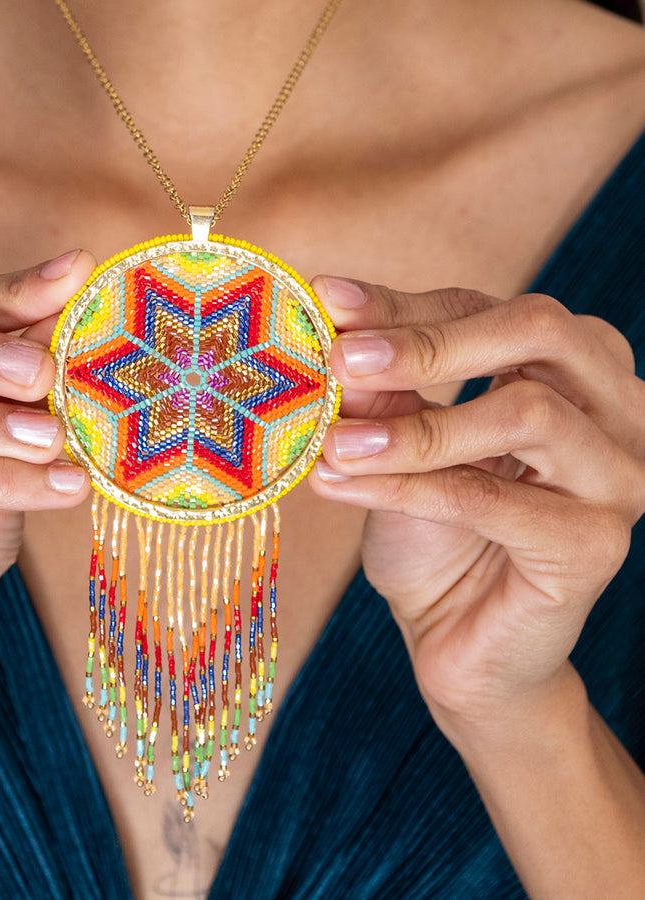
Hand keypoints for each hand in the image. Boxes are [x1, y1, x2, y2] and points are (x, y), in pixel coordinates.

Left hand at [309, 278, 644, 736]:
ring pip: (525, 414)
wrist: (456, 639)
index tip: (328, 299)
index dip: (404, 305)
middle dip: (428, 342)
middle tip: (342, 359)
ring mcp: (618, 476)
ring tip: (332, 442)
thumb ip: (385, 391)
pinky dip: (405, 487)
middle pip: (538, 332)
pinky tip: (338, 483)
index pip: (489, 309)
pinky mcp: (595, 545)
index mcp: (571, 369)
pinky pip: (491, 499)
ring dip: (412, 427)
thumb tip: (338, 328)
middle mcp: (615, 410)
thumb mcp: (398, 446)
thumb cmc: (430, 534)